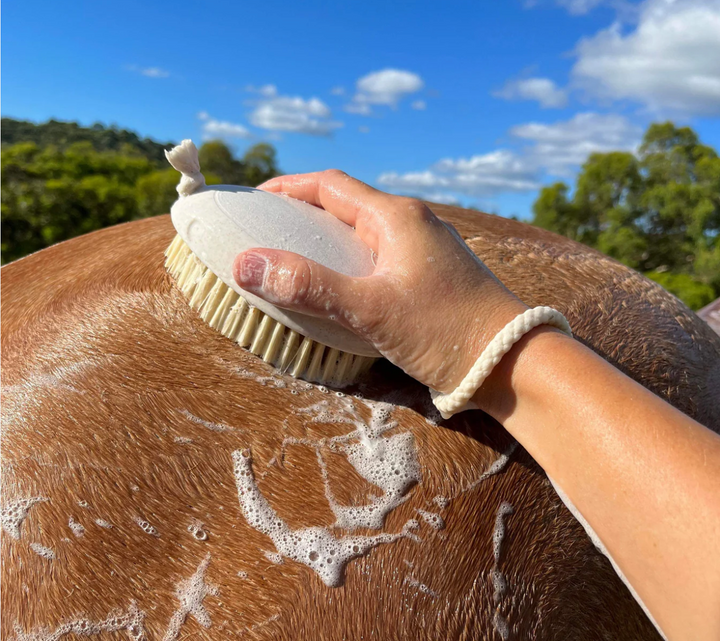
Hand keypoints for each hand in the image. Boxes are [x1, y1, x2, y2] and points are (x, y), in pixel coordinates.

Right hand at [233, 170, 526, 392]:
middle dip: (304, 215)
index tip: (254, 202)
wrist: (512, 362)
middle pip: (347, 206)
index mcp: (397, 217)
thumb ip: (310, 287)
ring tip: (295, 262)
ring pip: (365, 234)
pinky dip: (350, 264)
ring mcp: (425, 250)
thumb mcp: (372, 309)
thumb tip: (246, 264)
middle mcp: (412, 224)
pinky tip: (340, 289)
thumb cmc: (445, 330)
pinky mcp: (432, 276)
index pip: (330, 185)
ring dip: (328, 241)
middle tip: (268, 235)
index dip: (288, 188)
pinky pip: (380, 258)